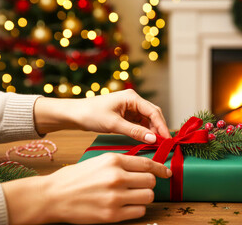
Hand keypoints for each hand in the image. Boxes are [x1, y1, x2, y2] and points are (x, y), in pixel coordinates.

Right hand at [1, 153, 171, 223]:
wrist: (53, 196)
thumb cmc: (75, 177)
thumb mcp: (100, 161)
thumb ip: (123, 163)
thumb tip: (145, 167)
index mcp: (114, 160)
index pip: (148, 164)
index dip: (160, 168)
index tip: (165, 172)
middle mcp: (117, 177)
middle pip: (151, 180)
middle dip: (150, 183)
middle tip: (142, 185)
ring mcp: (115, 197)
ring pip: (148, 196)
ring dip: (144, 196)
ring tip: (133, 196)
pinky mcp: (112, 215)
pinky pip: (139, 212)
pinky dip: (136, 209)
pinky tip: (126, 206)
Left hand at [34, 89, 170, 142]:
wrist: (74, 114)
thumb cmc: (91, 114)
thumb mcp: (114, 124)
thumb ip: (135, 131)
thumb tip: (153, 139)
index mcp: (132, 97)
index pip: (153, 111)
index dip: (161, 125)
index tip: (166, 138)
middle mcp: (133, 101)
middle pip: (152, 114)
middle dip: (158, 128)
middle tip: (163, 143)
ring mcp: (130, 108)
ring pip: (147, 120)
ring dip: (151, 131)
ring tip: (155, 144)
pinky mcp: (125, 115)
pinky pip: (139, 123)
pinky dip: (143, 132)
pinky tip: (145, 140)